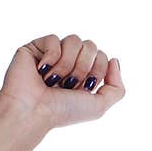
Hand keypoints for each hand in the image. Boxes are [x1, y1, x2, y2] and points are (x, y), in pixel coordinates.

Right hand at [0, 34, 124, 135]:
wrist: (33, 111)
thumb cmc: (64, 111)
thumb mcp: (100, 105)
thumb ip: (117, 88)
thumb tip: (114, 60)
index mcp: (85, 74)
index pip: (102, 56)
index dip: (98, 70)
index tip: (86, 88)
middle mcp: (70, 62)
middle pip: (91, 45)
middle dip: (84, 66)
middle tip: (70, 84)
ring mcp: (52, 54)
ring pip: (74, 40)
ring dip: (68, 63)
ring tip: (55, 79)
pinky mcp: (35, 48)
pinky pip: (53, 39)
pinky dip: (51, 57)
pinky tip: (41, 71)